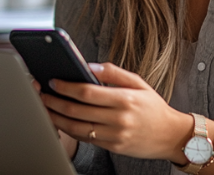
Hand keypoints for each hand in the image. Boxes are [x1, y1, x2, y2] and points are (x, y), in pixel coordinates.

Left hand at [39, 63, 192, 161]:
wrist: (171, 135)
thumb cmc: (153, 107)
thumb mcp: (139, 83)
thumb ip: (114, 72)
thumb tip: (90, 65)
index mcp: (125, 99)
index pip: (88, 92)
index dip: (67, 86)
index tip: (54, 81)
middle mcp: (119, 118)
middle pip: (78, 110)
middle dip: (55, 102)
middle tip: (42, 94)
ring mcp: (115, 135)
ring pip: (77, 127)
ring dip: (57, 118)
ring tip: (46, 108)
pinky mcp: (112, 147)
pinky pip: (86, 138)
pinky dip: (70, 130)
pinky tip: (61, 121)